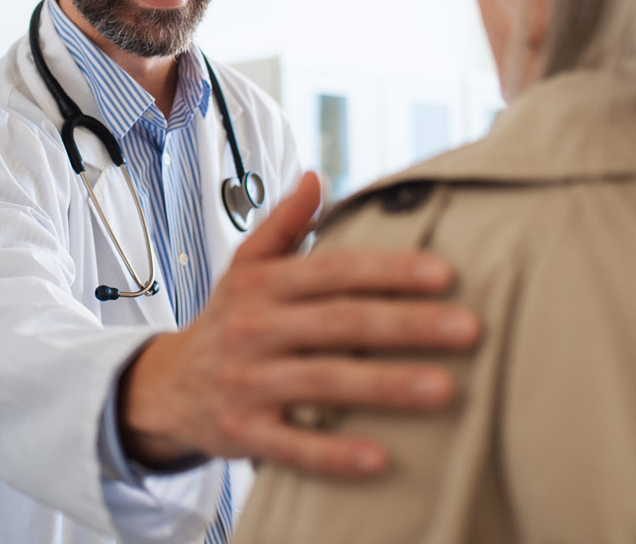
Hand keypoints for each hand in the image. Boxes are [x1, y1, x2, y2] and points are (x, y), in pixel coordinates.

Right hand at [118, 171, 479, 478]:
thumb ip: (283, 223)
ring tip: (444, 389)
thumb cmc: (227, 319)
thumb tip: (316, 176)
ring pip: (324, 382)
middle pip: (340, 323)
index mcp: (264, 284)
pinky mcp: (244, 432)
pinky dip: (333, 454)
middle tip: (468, 329)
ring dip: (385, 386)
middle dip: (406, 325)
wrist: (167, 386)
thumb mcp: (245, 265)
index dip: (387, 270)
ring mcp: (249, 382)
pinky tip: (379, 459)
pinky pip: (292, 445)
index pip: (333, 271)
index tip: (443, 274)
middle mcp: (256, 328)